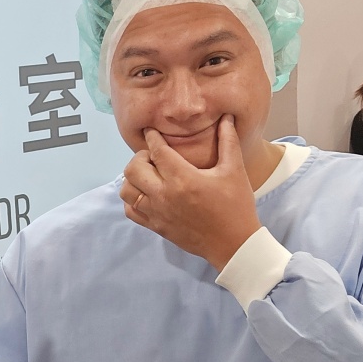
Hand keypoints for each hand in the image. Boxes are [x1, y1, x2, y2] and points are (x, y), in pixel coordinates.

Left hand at [120, 115, 261, 270]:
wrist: (233, 244)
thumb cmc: (236, 206)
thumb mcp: (234, 171)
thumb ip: (228, 142)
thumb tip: (226, 117)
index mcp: (183, 179)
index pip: (157, 151)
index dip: (152, 137)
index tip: (152, 131)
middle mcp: (165, 196)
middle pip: (133, 169)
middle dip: (140, 157)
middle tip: (153, 156)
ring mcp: (157, 213)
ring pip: (126, 190)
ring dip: (133, 179)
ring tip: (149, 175)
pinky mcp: (155, 227)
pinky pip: (130, 211)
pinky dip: (133, 200)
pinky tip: (148, 194)